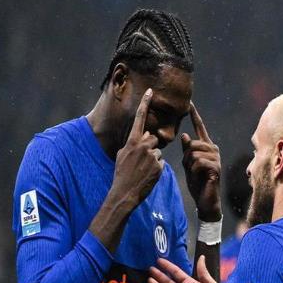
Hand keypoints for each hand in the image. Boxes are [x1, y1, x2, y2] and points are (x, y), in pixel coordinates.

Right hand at [111, 88, 163, 208]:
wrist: (125, 192)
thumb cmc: (121, 173)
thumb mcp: (122, 155)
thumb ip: (134, 143)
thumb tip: (145, 136)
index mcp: (132, 141)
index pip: (140, 118)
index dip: (145, 103)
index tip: (150, 91)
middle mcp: (143, 145)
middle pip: (153, 139)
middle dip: (149, 147)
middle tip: (140, 160)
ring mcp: (152, 156)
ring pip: (157, 152)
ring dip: (153, 160)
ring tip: (142, 170)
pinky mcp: (159, 166)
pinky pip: (161, 163)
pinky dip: (156, 169)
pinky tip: (148, 176)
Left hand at [182, 103, 221, 221]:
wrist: (205, 200)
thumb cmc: (197, 183)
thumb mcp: (188, 165)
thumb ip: (187, 151)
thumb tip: (185, 135)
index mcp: (206, 147)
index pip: (200, 128)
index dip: (195, 116)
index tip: (189, 103)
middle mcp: (213, 149)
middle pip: (192, 143)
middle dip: (186, 157)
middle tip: (191, 169)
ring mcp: (216, 158)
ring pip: (193, 153)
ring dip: (189, 165)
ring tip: (196, 174)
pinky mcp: (216, 167)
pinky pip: (198, 162)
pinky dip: (194, 171)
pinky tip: (200, 177)